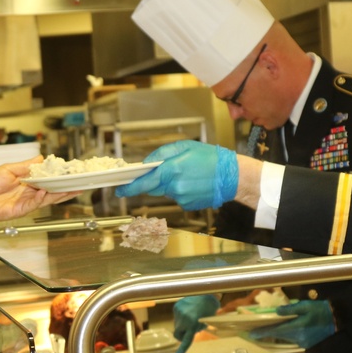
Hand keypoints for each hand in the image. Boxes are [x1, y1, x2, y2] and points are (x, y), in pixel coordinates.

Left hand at [0, 156, 80, 227]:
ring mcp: (28, 201)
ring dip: (60, 194)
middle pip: (53, 189)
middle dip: (66, 186)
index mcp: (29, 182)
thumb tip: (40, 158)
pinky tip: (45, 192)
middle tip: (80, 182)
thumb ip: (25, 166)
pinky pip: (35, 203)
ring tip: (71, 189)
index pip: (47, 178)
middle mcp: (31, 192)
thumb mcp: (8, 169)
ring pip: (48, 198)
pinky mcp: (22, 209)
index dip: (58, 175)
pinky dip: (41, 198)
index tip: (70, 171)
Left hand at [115, 141, 237, 210]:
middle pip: (154, 187)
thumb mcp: (185, 146)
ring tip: (189, 174)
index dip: (129, 187)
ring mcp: (181, 198)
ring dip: (171, 184)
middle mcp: (174, 187)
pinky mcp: (188, 205)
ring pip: (166, 192)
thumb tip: (146, 163)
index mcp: (171, 170)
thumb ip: (162, 153)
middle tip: (170, 171)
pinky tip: (194, 183)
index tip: (119, 190)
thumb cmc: (210, 158)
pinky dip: (181, 191)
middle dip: (156, 180)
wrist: (232, 176)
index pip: (144, 182)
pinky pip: (177, 198)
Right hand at [172, 295, 220, 352]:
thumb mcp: (206, 321)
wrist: (206, 292)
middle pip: (177, 333)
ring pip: (176, 324)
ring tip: (191, 316)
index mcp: (193, 324)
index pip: (186, 340)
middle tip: (189, 331)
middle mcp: (183, 319)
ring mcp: (178, 312)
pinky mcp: (176, 306)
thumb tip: (191, 332)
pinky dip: (181, 316)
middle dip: (181, 334)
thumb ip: (197, 328)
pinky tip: (188, 310)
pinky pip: (176, 316)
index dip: (182, 349)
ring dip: (182, 323)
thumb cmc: (210, 308)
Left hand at [249, 300, 334, 348]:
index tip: (251, 334)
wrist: (335, 320)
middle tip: (253, 331)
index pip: (276, 331)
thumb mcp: (304, 306)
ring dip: (275, 334)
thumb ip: (290, 309)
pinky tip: (280, 331)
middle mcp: (298, 338)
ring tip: (264, 330)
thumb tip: (276, 312)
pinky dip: (284, 335)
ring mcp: (302, 343)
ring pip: (284, 338)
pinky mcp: (305, 344)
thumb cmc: (319, 310)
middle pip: (278, 336)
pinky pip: (291, 340)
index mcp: (297, 327)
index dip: (262, 332)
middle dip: (266, 333)